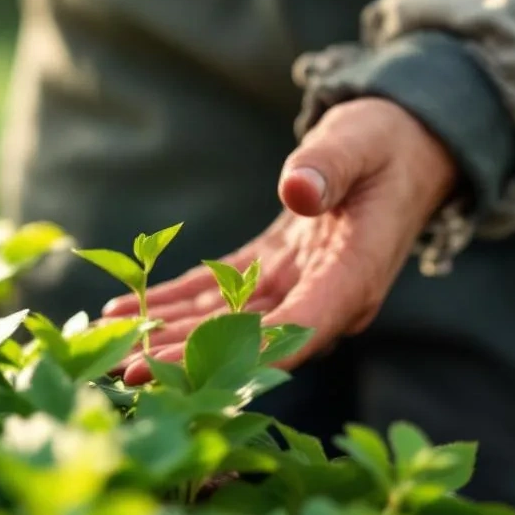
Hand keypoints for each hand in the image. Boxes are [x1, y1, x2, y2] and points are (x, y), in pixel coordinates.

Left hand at [101, 98, 459, 383]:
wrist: (404, 145)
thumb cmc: (384, 141)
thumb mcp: (358, 143)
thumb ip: (328, 168)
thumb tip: (297, 190)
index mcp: (353, 275)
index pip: (297, 328)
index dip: (241, 354)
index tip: (189, 367)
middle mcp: (326, 296)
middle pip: (251, 340)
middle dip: (188, 356)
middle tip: (127, 372)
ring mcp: (299, 288)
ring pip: (226, 324)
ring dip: (169, 337)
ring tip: (111, 346)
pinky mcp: (274, 273)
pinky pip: (217, 296)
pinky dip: (171, 303)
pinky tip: (124, 309)